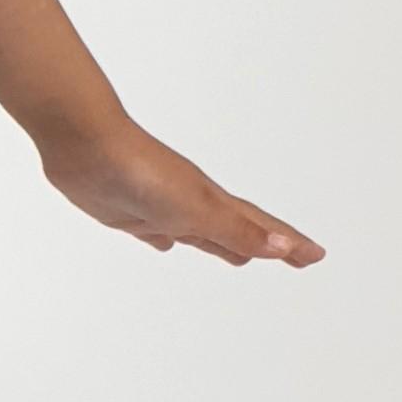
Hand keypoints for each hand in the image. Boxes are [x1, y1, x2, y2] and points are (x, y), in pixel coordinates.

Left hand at [37, 116, 323, 265]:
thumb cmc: (141, 170)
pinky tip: (164, 241)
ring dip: (220, 243)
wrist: (85, 143)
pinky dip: (166, 238)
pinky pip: (155, 230)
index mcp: (211, 204)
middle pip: (237, 229)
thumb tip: (283, 247)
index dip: (288, 244)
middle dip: (266, 245)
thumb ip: (237, 229)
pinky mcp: (127, 211)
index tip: (316, 255)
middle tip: (293, 257)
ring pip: (200, 231)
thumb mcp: (196, 207)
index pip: (260, 228)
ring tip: (237, 258)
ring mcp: (160, 207)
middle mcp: (191, 204)